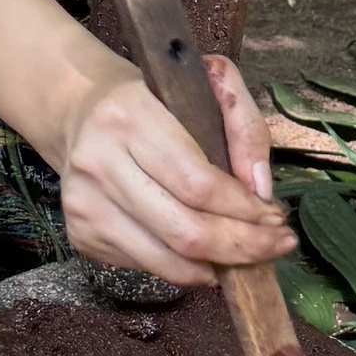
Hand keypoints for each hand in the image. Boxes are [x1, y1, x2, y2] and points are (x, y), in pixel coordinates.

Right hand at [56, 55, 296, 285]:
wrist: (78, 111)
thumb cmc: (153, 99)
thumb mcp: (206, 88)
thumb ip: (244, 127)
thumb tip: (260, 191)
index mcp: (130, 117)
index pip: (198, 183)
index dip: (244, 211)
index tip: (276, 219)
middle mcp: (99, 162)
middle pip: (184, 231)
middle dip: (241, 248)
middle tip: (274, 246)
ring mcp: (84, 203)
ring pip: (165, 260)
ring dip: (216, 267)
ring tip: (247, 258)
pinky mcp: (80, 233)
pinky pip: (145, 265)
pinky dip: (184, 267)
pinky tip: (204, 254)